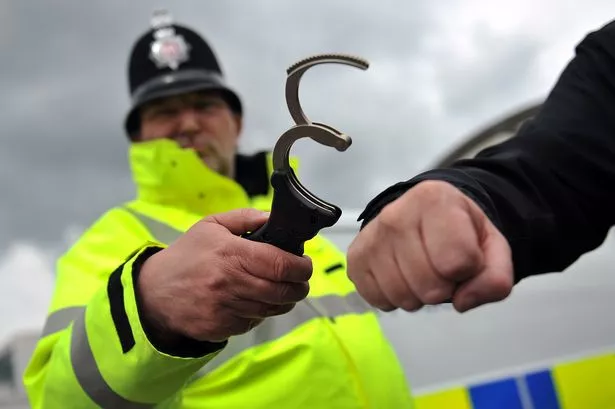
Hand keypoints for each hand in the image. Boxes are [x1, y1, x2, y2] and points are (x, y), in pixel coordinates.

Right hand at [138, 208, 312, 341]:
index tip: (305, 264)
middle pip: (283, 291)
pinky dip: (262, 313)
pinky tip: (255, 301)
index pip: (281, 264)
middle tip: (301, 280)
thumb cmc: (187, 255)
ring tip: (283, 290)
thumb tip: (274, 217)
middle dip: (300, 286)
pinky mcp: (221, 327)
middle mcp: (230, 282)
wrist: (154, 291)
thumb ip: (245, 217)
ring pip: (272, 309)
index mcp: (231, 253)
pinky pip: (254, 321)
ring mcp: (225, 308)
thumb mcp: (212, 226)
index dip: (302, 266)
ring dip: (285, 301)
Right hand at [347, 180, 512, 312]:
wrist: (421, 216)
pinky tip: (400, 276)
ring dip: (418, 295)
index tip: (464, 256)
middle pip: (429, 285)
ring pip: (402, 296)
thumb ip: (495, 279)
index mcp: (434, 199)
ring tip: (421, 272)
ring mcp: (371, 236)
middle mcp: (396, 214)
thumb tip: (462, 302)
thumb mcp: (492, 247)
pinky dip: (393, 298)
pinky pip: (378, 299)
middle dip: (443, 287)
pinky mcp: (355, 257)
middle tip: (441, 268)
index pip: (459, 262)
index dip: (468, 270)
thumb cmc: (458, 230)